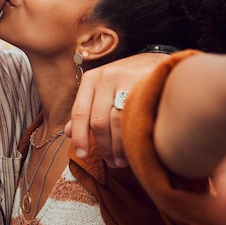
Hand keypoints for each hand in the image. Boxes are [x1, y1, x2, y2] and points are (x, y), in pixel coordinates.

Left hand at [65, 53, 165, 167]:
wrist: (157, 61)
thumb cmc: (125, 80)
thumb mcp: (102, 90)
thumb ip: (86, 110)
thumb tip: (68, 133)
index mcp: (91, 79)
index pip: (79, 112)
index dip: (80, 137)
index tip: (81, 155)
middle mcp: (105, 77)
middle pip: (98, 121)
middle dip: (103, 147)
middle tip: (110, 163)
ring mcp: (126, 79)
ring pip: (117, 122)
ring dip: (119, 147)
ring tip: (122, 161)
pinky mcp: (146, 84)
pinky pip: (137, 117)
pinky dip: (134, 137)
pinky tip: (136, 148)